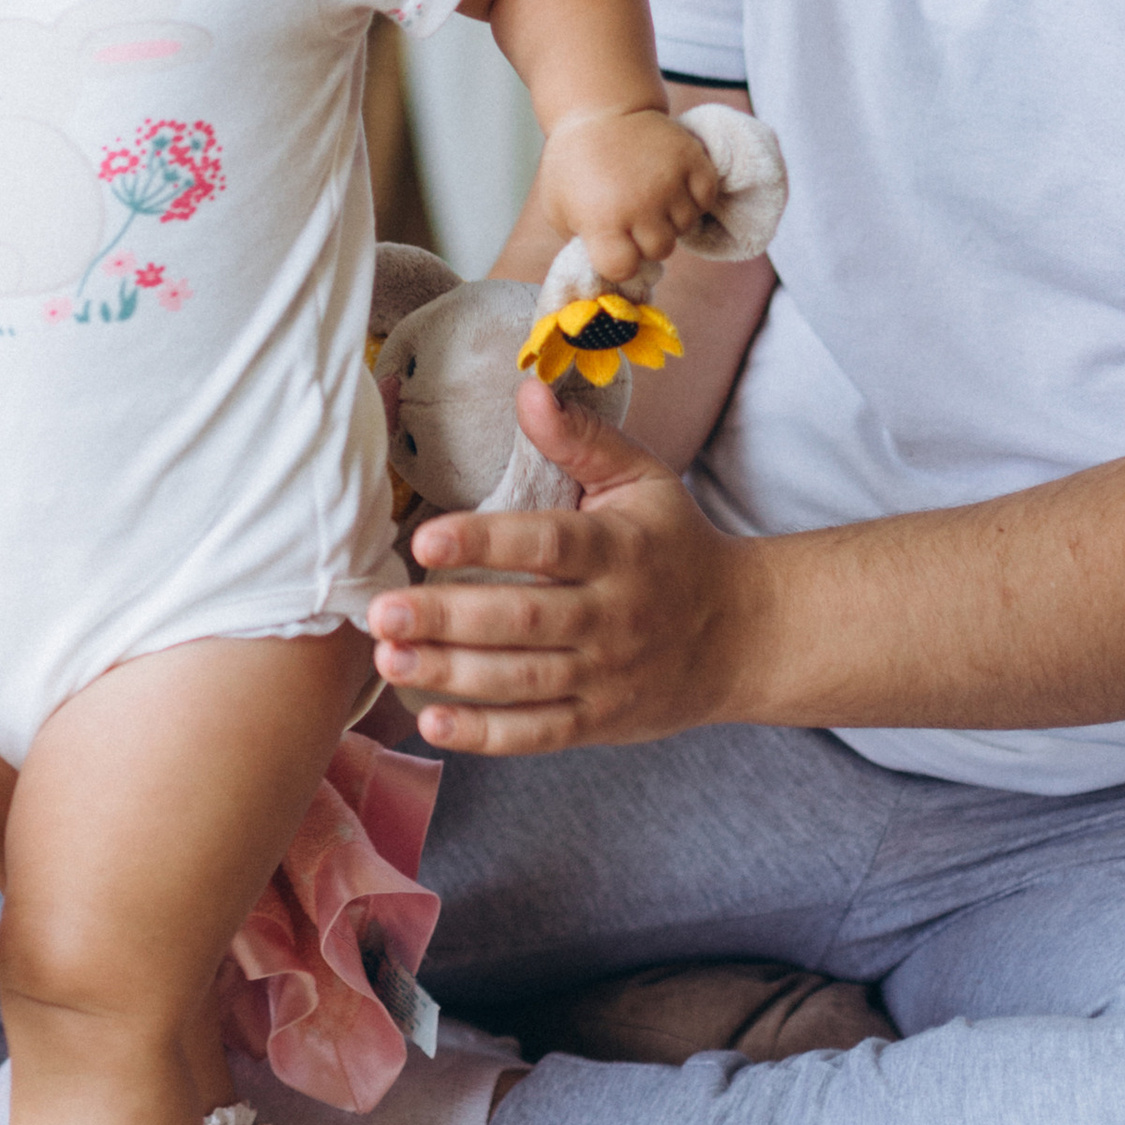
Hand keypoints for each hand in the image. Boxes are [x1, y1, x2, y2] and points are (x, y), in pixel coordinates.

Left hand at [366, 373, 764, 751]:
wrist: (742, 634)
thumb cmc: (674, 544)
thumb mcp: (643, 480)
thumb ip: (582, 438)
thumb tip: (527, 389)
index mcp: (617, 549)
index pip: (547, 544)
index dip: (484, 542)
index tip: (423, 537)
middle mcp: (613, 615)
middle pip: (524, 619)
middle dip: (447, 618)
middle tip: (382, 612)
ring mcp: (606, 675)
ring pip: (523, 680)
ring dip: (451, 674)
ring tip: (389, 659)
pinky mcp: (600, 721)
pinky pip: (539, 734)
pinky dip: (485, 735)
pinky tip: (431, 721)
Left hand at [529, 105, 719, 284]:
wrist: (597, 109)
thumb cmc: (573, 164)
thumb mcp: (559, 208)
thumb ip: (581, 243)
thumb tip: (610, 270)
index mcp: (601, 221)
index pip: (623, 268)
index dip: (620, 261)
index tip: (614, 246)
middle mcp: (639, 205)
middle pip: (659, 250)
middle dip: (645, 239)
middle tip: (632, 215)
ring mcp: (669, 182)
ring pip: (685, 227)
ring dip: (670, 217)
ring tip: (650, 195)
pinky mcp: (692, 160)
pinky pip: (705, 199)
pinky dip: (693, 197)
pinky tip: (672, 186)